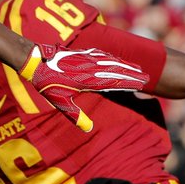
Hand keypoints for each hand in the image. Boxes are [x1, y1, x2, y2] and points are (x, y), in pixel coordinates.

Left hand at [20, 43, 148, 131]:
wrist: (36, 60)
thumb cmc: (46, 83)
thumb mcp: (59, 101)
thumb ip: (74, 114)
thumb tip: (87, 129)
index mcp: (89, 80)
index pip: (115, 82)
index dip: (130, 83)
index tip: (143, 84)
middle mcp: (91, 68)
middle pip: (117, 70)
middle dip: (133, 74)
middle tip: (148, 77)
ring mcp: (87, 59)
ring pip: (111, 62)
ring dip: (125, 65)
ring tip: (137, 68)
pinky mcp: (82, 54)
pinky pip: (102, 55)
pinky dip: (112, 57)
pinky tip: (116, 59)